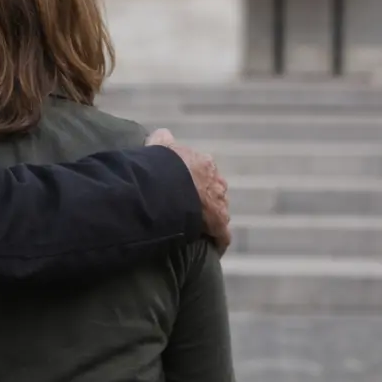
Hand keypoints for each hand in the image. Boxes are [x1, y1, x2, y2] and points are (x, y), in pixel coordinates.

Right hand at [147, 128, 230, 254]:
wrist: (170, 185)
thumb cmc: (163, 165)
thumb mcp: (159, 145)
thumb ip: (162, 139)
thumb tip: (162, 133)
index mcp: (204, 164)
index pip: (204, 172)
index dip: (195, 180)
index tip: (186, 188)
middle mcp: (217, 182)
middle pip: (214, 192)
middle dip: (206, 199)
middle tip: (190, 208)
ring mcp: (220, 204)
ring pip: (220, 213)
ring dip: (212, 220)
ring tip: (199, 229)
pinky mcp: (219, 224)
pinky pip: (222, 235)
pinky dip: (217, 241)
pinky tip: (211, 248)